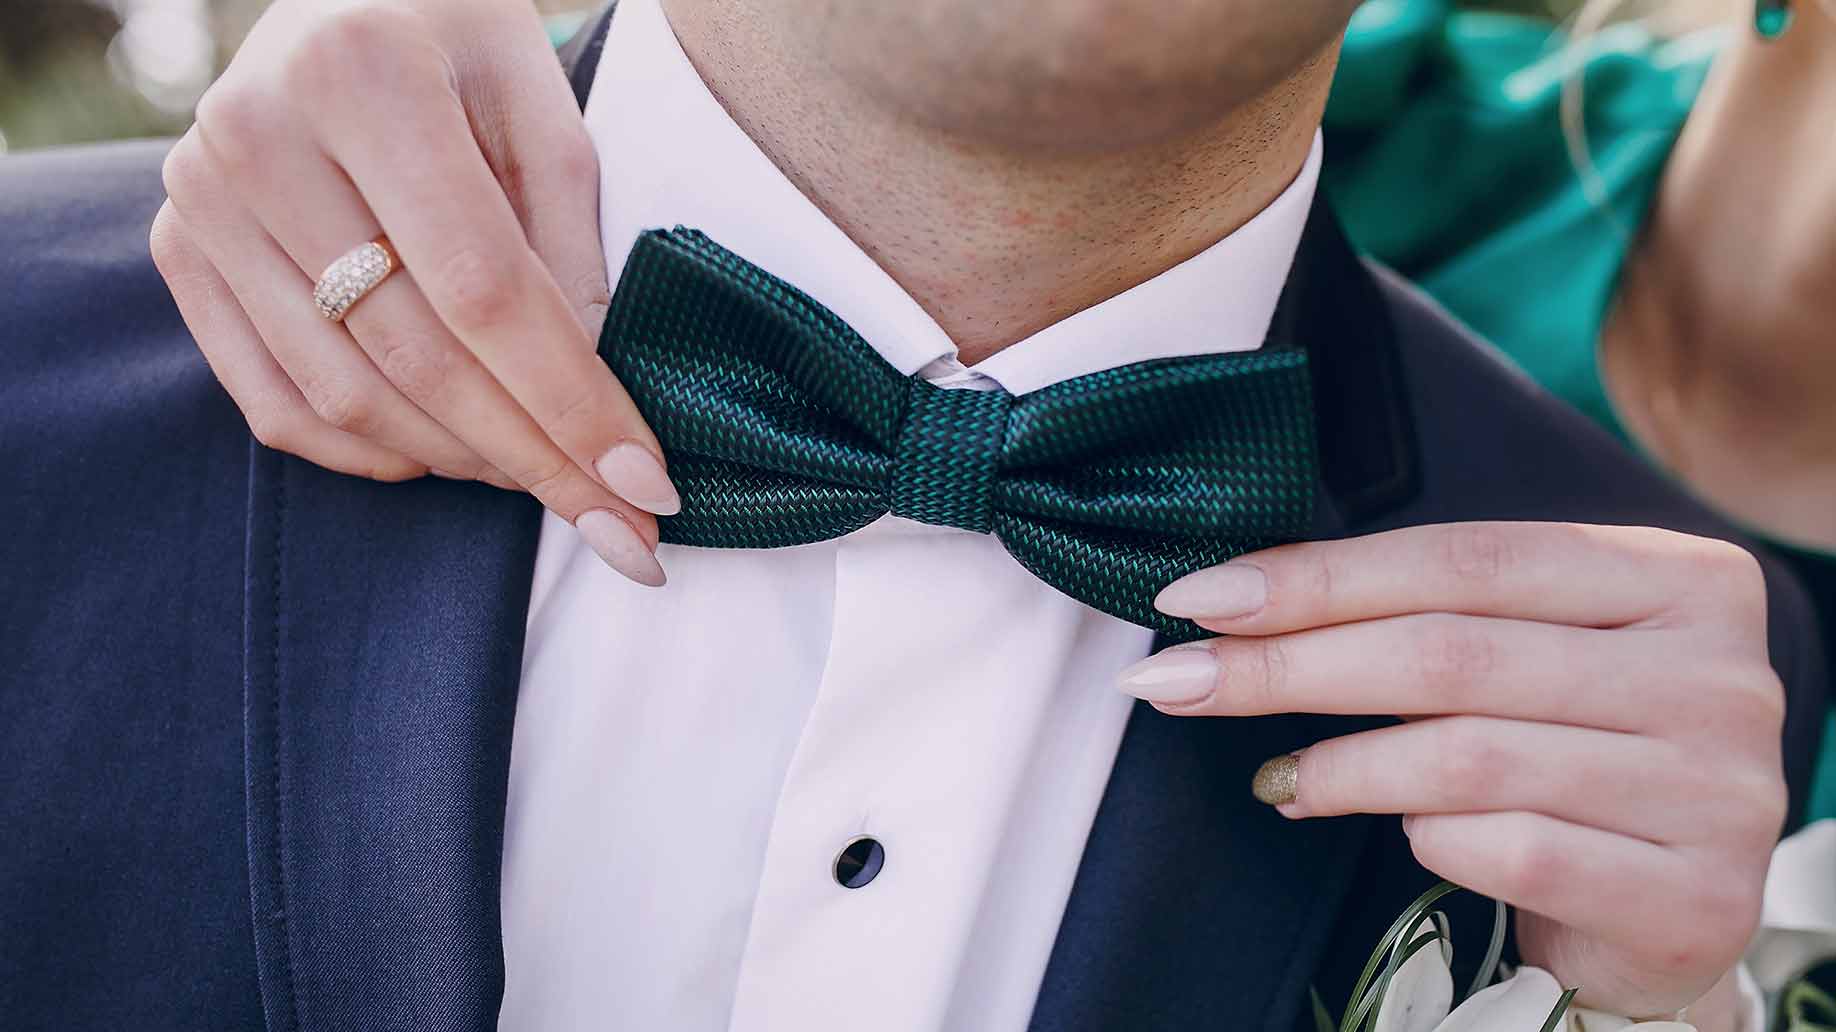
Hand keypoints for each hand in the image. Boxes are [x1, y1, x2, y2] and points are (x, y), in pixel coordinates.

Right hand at [150, 0, 673, 584]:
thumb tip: (594, 401)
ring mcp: (200, 200)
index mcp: (366, 74)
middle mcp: (258, 136)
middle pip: (416, 357)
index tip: (645, 487)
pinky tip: (451, 456)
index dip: (571, 401)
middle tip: (619, 531)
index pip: (485, 288)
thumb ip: (571, 241)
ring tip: (548, 482)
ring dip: (464, 464)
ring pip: (347, 399)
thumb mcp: (543, 103)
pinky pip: (279, 407)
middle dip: (533, 459)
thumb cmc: (462, 44)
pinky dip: (375, 457)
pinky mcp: (179, 253)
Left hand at [1118, 522, 1785, 1023]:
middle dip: (1291, 665)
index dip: (1317, 577)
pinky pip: (1514, 851)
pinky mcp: (1692, 895)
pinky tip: (1399, 834)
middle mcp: (1715, 674)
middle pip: (1452, 653)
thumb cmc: (1572, 754)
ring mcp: (1715, 788)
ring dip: (1341, 766)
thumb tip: (1233, 600)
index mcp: (1675, 579)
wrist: (1665, 906)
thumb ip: (1422, 613)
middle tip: (1183, 682)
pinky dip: (1427, 838)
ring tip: (1280, 778)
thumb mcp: (1522, 657)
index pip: (1462, 559)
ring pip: (1469, 756)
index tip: (1199, 599)